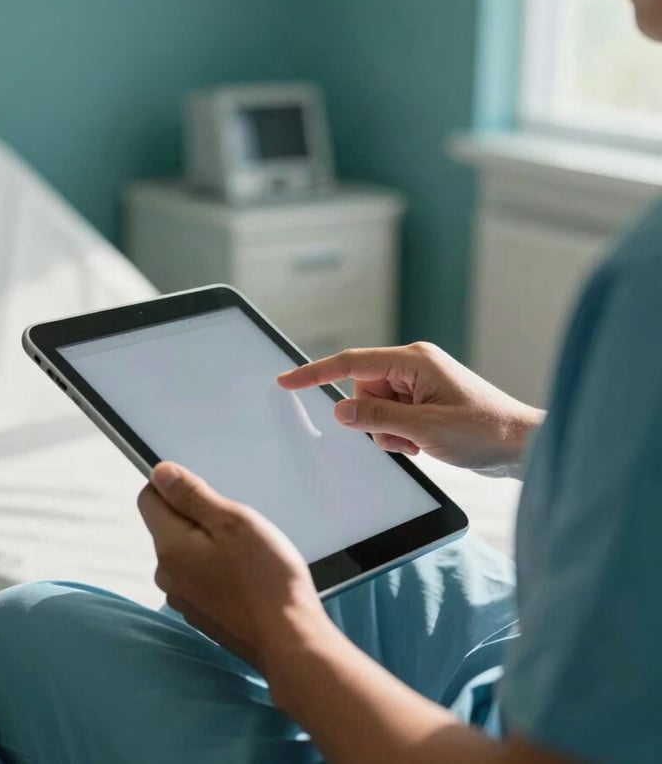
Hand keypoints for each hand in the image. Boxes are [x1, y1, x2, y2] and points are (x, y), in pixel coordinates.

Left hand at [138, 462, 333, 674]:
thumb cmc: (266, 578)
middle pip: (169, 524)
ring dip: (211, 544)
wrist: (288, 638)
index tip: (209, 492)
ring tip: (247, 553)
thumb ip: (192, 494)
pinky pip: (201, 575)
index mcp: (169, 546)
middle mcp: (167, 574)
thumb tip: (160, 472)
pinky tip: (247, 576)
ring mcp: (182, 597)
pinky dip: (218, 569)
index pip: (149, 497)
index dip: (176, 486)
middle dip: (199, 517)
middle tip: (238, 526)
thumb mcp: (233, 521)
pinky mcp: (200, 613)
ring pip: (188, 551)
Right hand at [278, 342, 543, 470]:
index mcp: (413, 361)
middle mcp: (413, 366)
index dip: (315, 373)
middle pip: (362, 392)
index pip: (351, 363)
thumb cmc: (483, 431)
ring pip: (374, 409)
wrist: (520, 445)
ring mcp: (419, 385)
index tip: (286, 381)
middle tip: (407, 437)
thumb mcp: (424, 429)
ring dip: (389, 431)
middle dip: (374, 420)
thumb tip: (339, 411)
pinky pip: (391, 418)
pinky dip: (400, 435)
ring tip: (420, 441)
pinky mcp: (424, 402)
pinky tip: (425, 443)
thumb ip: (377, 418)